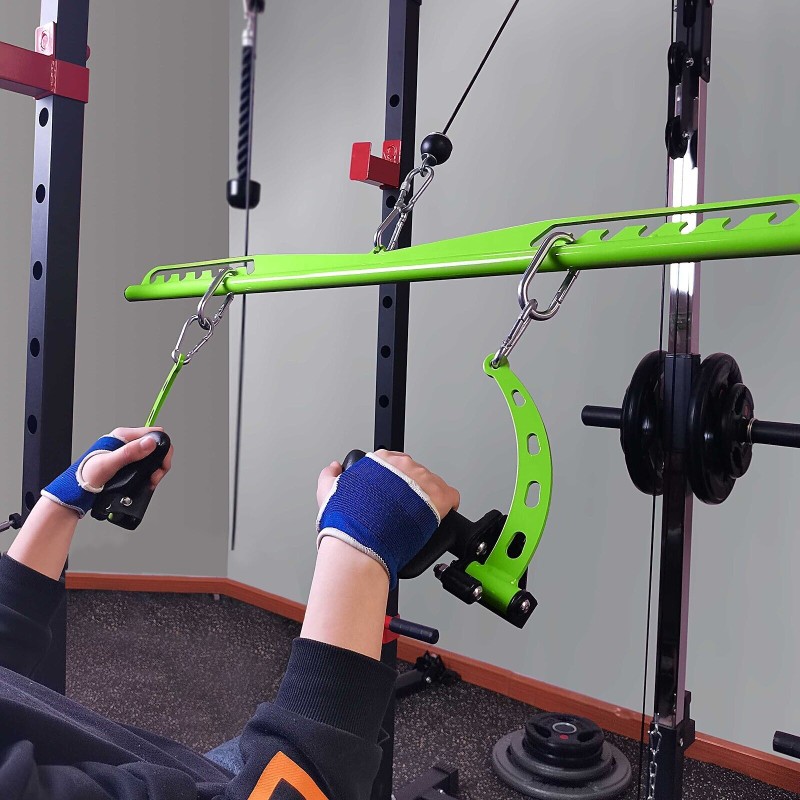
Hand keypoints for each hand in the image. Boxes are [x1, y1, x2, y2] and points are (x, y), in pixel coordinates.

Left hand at [81, 427, 173, 490]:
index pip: (153, 433)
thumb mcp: (108, 464)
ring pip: (154, 456)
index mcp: (122, 436)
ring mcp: (129, 454)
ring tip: (151, 480)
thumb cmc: (87, 475)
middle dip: (161, 460)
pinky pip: (147, 465)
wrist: (77, 490)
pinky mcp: (129, 464)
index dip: (161, 447)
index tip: (159, 463)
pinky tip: (148, 481)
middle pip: (156, 445)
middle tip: (156, 475)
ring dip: (157, 468)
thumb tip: (149, 443)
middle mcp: (127, 443)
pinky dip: (151, 473)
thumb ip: (129, 453)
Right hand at [316, 450, 459, 586]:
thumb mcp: (328, 493)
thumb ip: (330, 476)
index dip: (394, 480)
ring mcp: (423, 480)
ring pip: (433, 484)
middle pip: (416, 473)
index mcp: (381, 460)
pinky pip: (451, 496)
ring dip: (428, 499)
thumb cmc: (348, 523)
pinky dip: (447, 507)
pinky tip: (438, 518)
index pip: (395, 461)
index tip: (393, 493)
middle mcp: (404, 465)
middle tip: (404, 509)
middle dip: (412, 490)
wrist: (361, 543)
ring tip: (417, 517)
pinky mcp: (439, 497)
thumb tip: (334, 468)